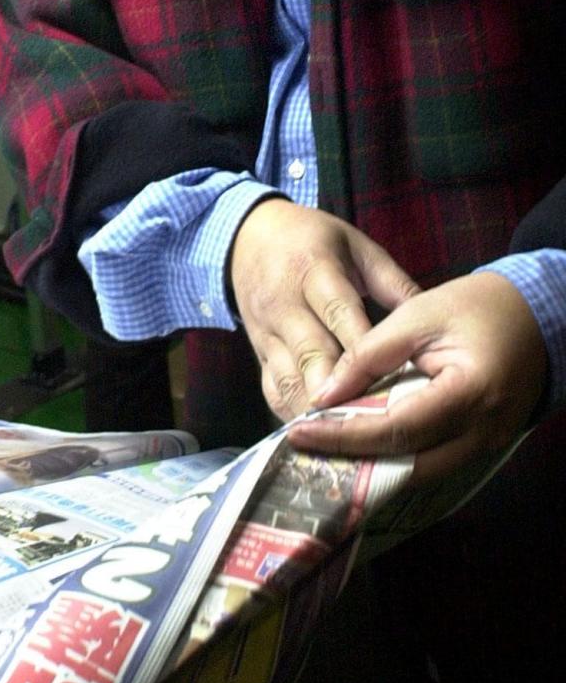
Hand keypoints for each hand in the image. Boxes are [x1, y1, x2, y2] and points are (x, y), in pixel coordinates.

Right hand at [229, 199, 419, 418]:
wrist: (249, 237)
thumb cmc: (313, 240)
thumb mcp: (356, 247)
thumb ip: (393, 284)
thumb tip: (434, 321)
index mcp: (314, 271)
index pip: (339, 313)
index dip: (362, 350)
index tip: (390, 381)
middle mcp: (284, 305)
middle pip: (310, 354)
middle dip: (338, 394)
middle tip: (371, 427)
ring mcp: (266, 334)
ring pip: (289, 380)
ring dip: (316, 414)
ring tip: (349, 445)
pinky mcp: (258, 355)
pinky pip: (273, 391)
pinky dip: (296, 417)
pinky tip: (322, 440)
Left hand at [287, 272, 547, 480]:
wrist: (533, 315)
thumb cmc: (474, 307)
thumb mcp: (417, 316)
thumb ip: (368, 355)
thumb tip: (323, 395)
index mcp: (470, 392)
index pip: (397, 429)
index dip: (345, 434)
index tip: (301, 430)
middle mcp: (483, 432)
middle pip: (408, 467)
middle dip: (352, 461)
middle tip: (304, 447)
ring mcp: (487, 445)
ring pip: (419, 474)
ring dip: (371, 465)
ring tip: (324, 448)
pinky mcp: (482, 446)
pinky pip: (432, 464)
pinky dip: (395, 458)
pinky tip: (360, 444)